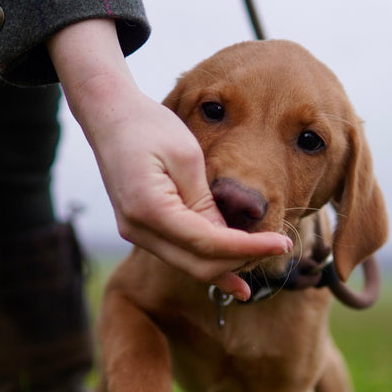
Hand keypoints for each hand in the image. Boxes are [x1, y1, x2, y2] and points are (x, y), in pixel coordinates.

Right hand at [48, 20, 290, 299]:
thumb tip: (230, 240)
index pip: (208, 244)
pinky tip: (233, 275)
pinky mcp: (141, 230)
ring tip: (263, 258)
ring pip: (188, 265)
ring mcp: (136, 233)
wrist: (110, 116)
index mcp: (149, 208)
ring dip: (226, 265)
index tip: (281, 243)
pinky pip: (178, 254)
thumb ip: (206, 202)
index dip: (248, 248)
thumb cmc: (149, 126)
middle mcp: (138, 229)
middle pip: (198, 264)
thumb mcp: (187, 157)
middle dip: (241, 261)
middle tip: (279, 248)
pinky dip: (207, 261)